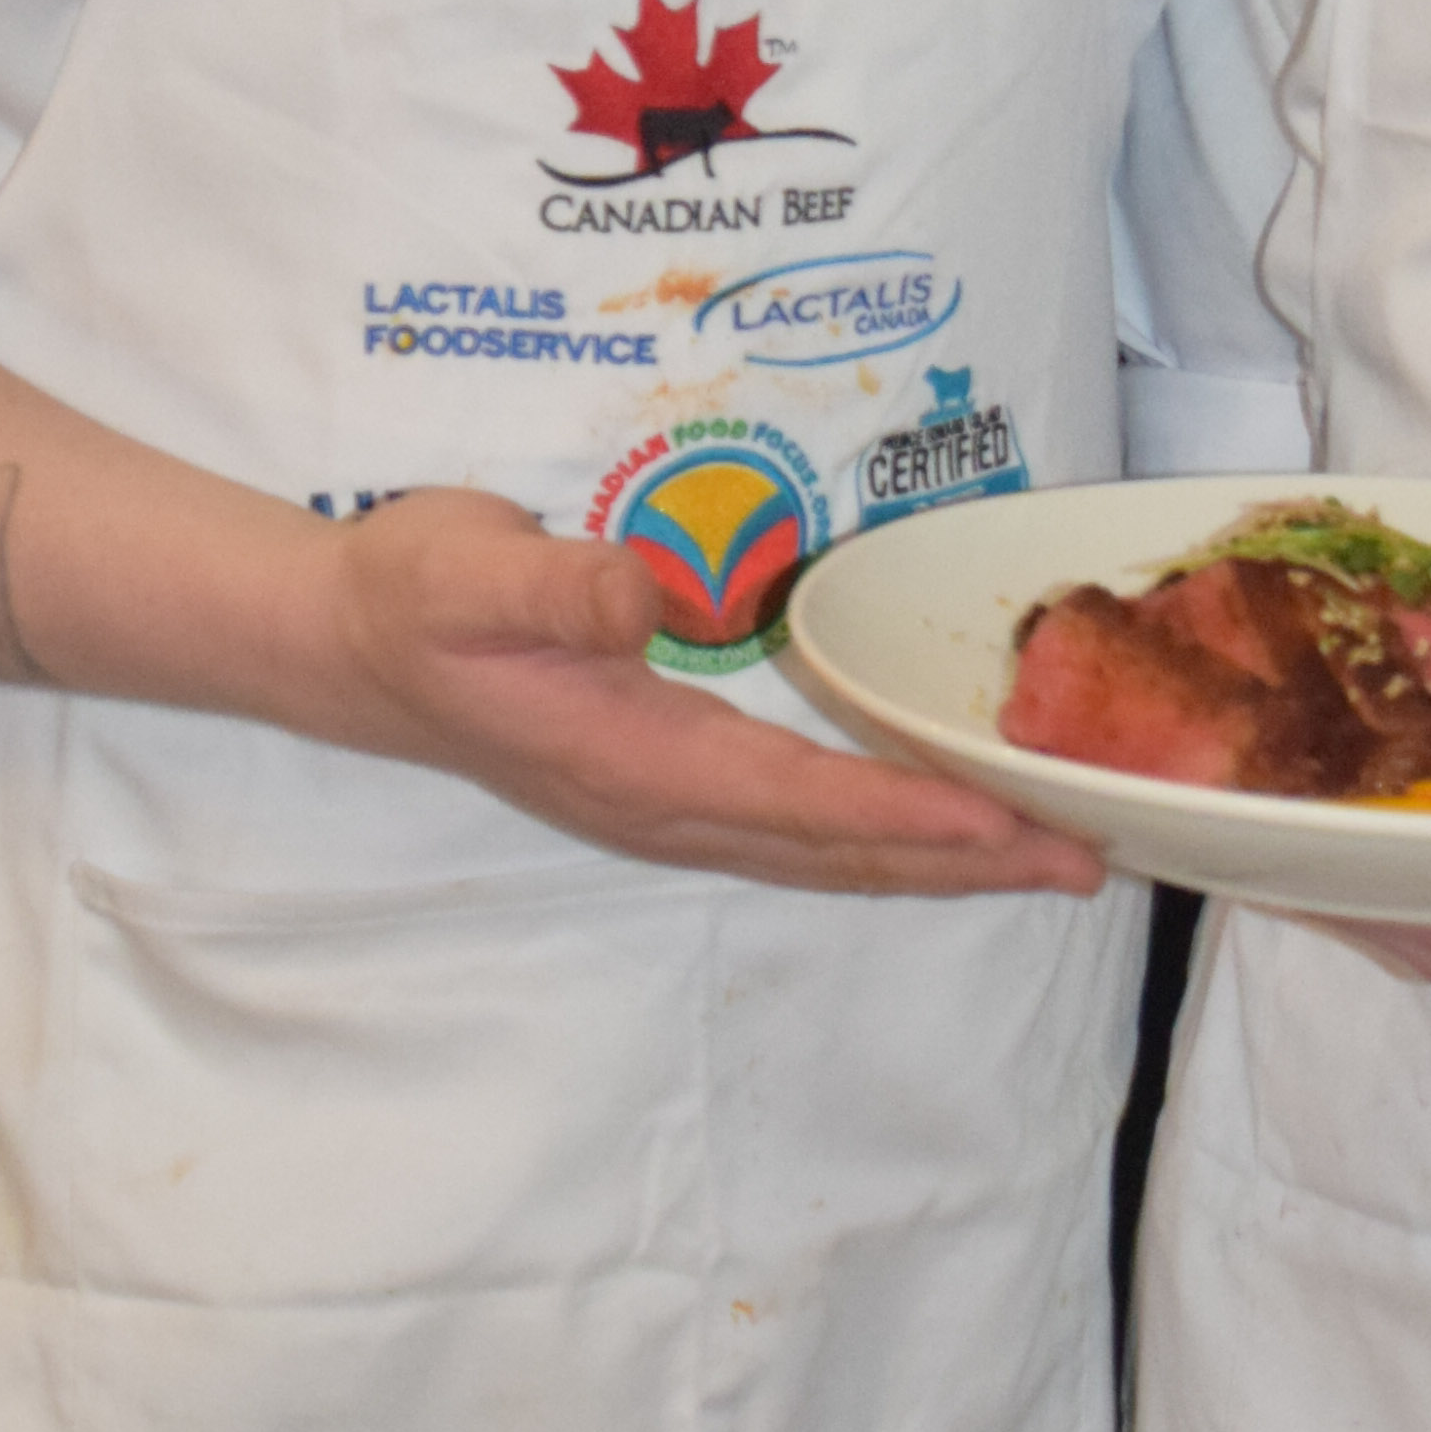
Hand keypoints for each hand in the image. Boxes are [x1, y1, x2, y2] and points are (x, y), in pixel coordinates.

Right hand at [306, 489, 1107, 904]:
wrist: (348, 641)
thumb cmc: (415, 594)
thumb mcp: (470, 570)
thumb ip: (561, 589)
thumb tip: (649, 596)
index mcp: (634, 761)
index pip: (799, 802)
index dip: (907, 815)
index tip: (1007, 823)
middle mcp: (662, 803)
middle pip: (837, 854)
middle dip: (961, 860)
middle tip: (1082, 859)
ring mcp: (663, 805)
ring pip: (824, 854)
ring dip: (933, 859)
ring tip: (1041, 855)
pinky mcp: (666, 782)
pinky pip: (797, 828)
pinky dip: (879, 834)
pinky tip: (932, 819)